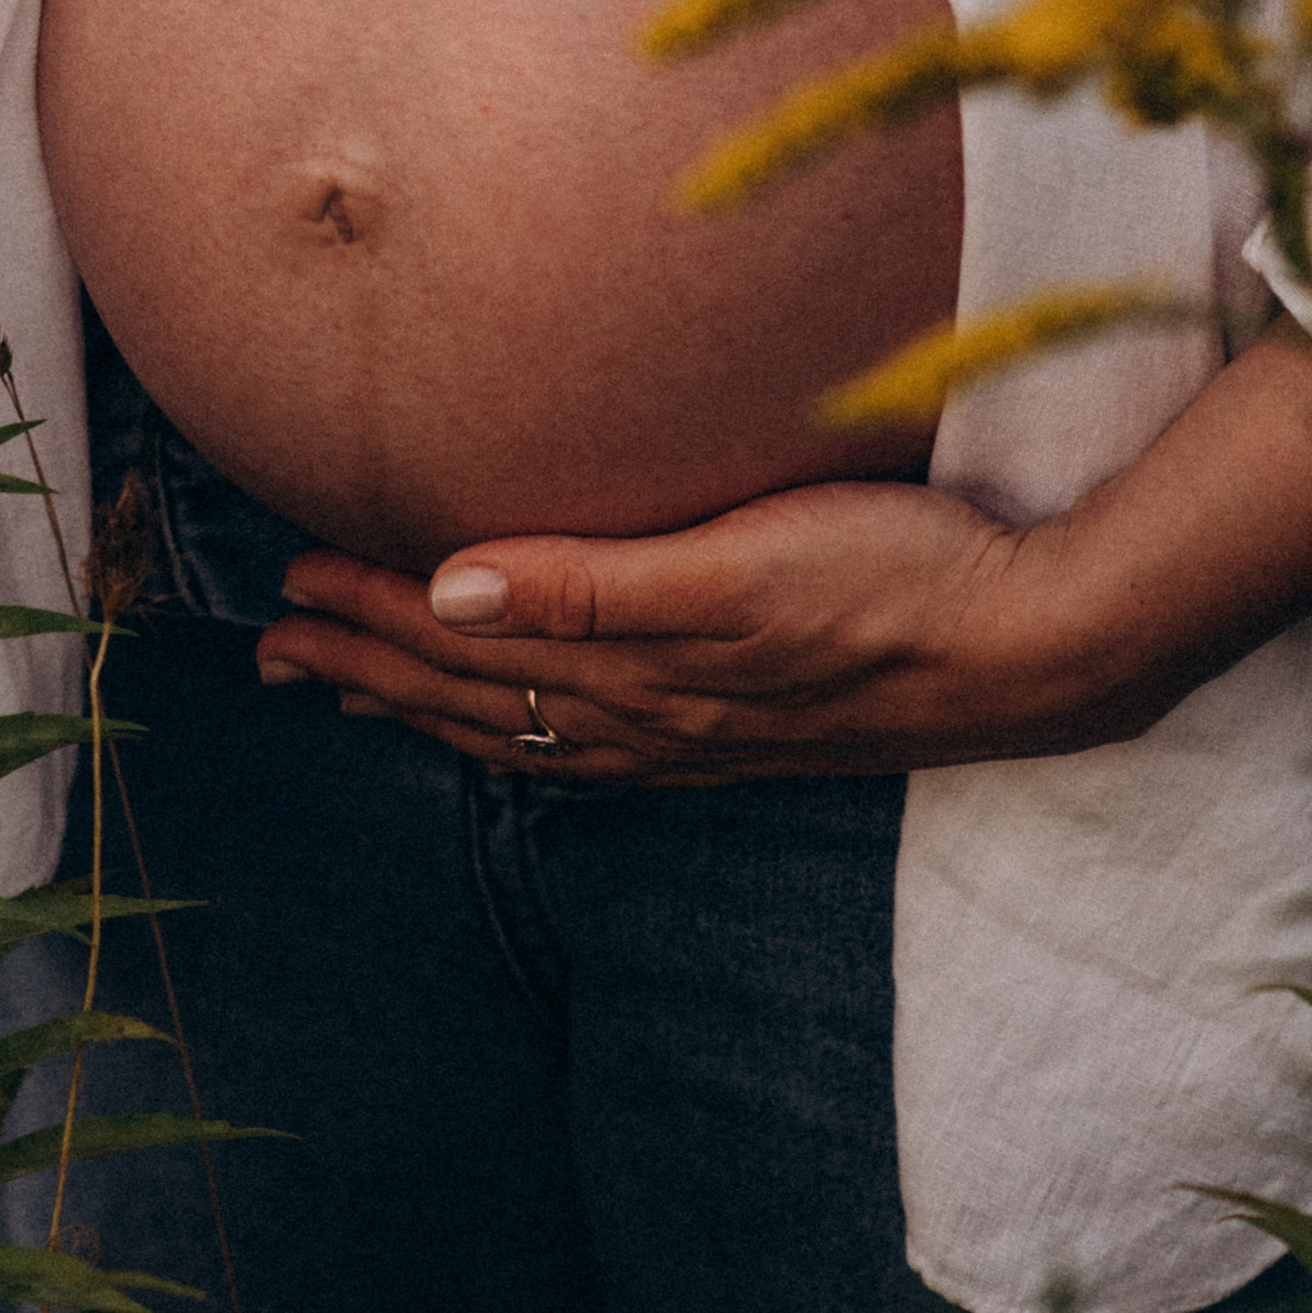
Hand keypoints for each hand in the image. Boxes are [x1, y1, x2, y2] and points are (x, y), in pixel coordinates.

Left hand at [254, 329, 1311, 777]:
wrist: (1035, 639)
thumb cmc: (892, 579)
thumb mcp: (736, 569)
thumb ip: (591, 585)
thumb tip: (449, 590)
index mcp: (641, 674)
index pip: (468, 655)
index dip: (372, 623)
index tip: (289, 586)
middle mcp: (659, 715)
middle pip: (482, 701)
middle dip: (371, 671)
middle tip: (276, 645)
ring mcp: (706, 729)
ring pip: (535, 727)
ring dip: (437, 704)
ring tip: (357, 686)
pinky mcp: (752, 724)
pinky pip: (603, 743)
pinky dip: (534, 731)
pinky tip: (529, 726)